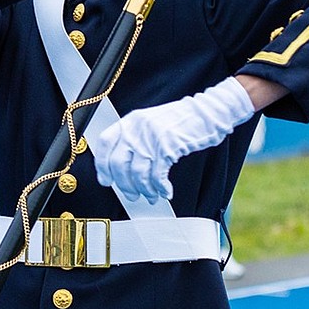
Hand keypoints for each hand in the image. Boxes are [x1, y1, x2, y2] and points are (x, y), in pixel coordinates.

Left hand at [89, 76, 254, 202]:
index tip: (105, 179)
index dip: (102, 165)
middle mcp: (137, 128)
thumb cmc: (181, 121)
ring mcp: (152, 137)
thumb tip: (123, 168)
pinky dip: (160, 188)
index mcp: (130, 121)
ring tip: (151, 195)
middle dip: (124, 184)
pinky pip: (157, 176)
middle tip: (131, 194)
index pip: (105, 143)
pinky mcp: (168, 147)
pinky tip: (164, 191)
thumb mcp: (150, 123)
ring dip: (144, 190)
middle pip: (118, 163)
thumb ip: (135, 139)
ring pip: (137, 173)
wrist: (206, 113)